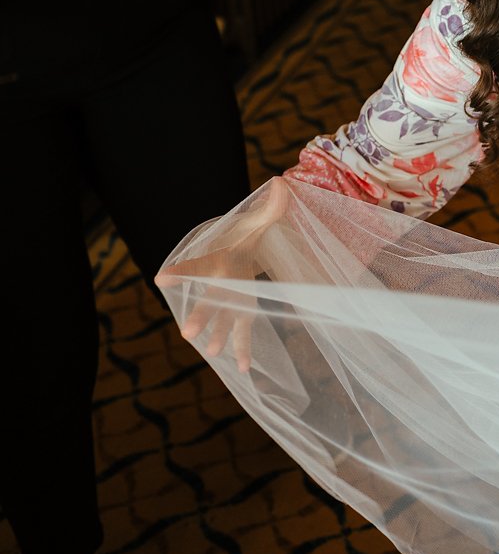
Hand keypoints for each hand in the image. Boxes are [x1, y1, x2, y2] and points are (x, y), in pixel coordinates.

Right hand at [156, 180, 289, 372]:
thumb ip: (272, 206)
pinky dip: (243, 349)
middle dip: (199, 314)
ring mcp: (230, 300)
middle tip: (188, 332)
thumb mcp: (261, 220)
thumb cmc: (249, 235)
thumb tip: (283, 184)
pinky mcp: (243, 312)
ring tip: (211, 352)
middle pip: (208, 300)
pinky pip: (242, 333)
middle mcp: (220, 283)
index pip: (195, 266)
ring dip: (217, 336)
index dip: (179, 272)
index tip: (161, 279)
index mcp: (220, 260)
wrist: (244, 251)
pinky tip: (246, 369)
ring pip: (221, 320)